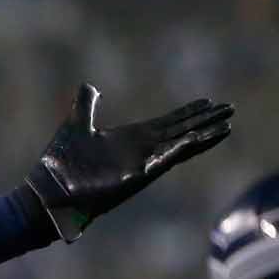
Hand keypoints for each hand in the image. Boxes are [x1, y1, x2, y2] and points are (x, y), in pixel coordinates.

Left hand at [25, 83, 234, 241]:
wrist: (48, 193)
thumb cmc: (60, 164)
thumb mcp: (76, 124)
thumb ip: (86, 105)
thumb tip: (89, 85)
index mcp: (130, 139)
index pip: (167, 123)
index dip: (188, 113)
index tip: (209, 102)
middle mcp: (140, 151)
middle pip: (181, 132)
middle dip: (205, 121)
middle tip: (230, 109)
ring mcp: (141, 165)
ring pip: (180, 147)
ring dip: (203, 136)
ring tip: (227, 126)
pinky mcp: (135, 177)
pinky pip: (162, 161)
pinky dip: (179, 150)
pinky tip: (197, 138)